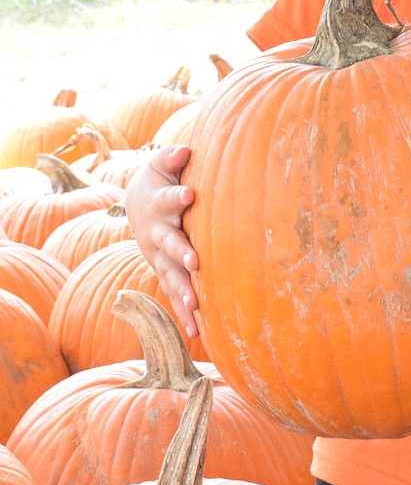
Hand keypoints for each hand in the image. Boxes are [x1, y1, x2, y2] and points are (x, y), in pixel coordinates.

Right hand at [125, 145, 199, 336]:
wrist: (140, 203)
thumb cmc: (161, 180)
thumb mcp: (163, 165)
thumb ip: (172, 157)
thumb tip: (184, 150)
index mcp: (161, 205)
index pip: (169, 199)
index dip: (178, 196)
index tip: (189, 193)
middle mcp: (158, 234)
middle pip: (169, 243)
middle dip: (181, 251)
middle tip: (195, 261)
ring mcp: (159, 256)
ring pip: (170, 275)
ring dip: (182, 291)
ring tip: (195, 306)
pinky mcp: (165, 272)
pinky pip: (175, 293)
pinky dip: (183, 314)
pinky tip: (196, 333)